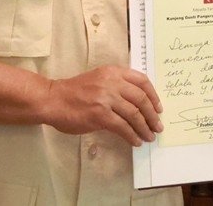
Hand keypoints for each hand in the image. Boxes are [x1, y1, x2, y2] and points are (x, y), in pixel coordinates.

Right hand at [40, 65, 162, 145]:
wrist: (53, 99)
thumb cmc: (74, 92)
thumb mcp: (98, 79)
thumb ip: (116, 86)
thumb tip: (137, 104)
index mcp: (113, 72)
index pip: (142, 80)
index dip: (153, 96)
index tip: (158, 108)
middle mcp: (112, 82)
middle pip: (141, 99)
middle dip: (152, 115)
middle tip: (157, 126)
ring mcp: (106, 98)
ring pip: (134, 114)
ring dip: (144, 127)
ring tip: (149, 136)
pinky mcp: (100, 115)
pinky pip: (122, 127)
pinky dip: (132, 135)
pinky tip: (136, 141)